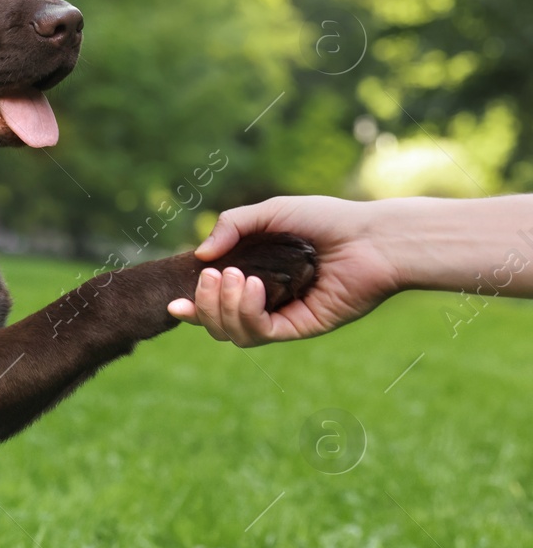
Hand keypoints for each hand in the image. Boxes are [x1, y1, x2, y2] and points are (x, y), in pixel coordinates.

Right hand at [167, 196, 402, 346]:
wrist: (371, 237)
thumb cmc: (326, 220)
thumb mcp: (270, 213)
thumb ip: (231, 226)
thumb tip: (200, 255)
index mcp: (253, 276)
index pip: (213, 302)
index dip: (192, 307)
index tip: (176, 302)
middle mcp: (264, 301)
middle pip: (216, 323)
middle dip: (204, 304)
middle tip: (214, 275)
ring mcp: (280, 317)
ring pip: (231, 333)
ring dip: (221, 308)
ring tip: (234, 277)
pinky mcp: (298, 328)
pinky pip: (257, 334)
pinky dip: (245, 313)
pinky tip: (252, 287)